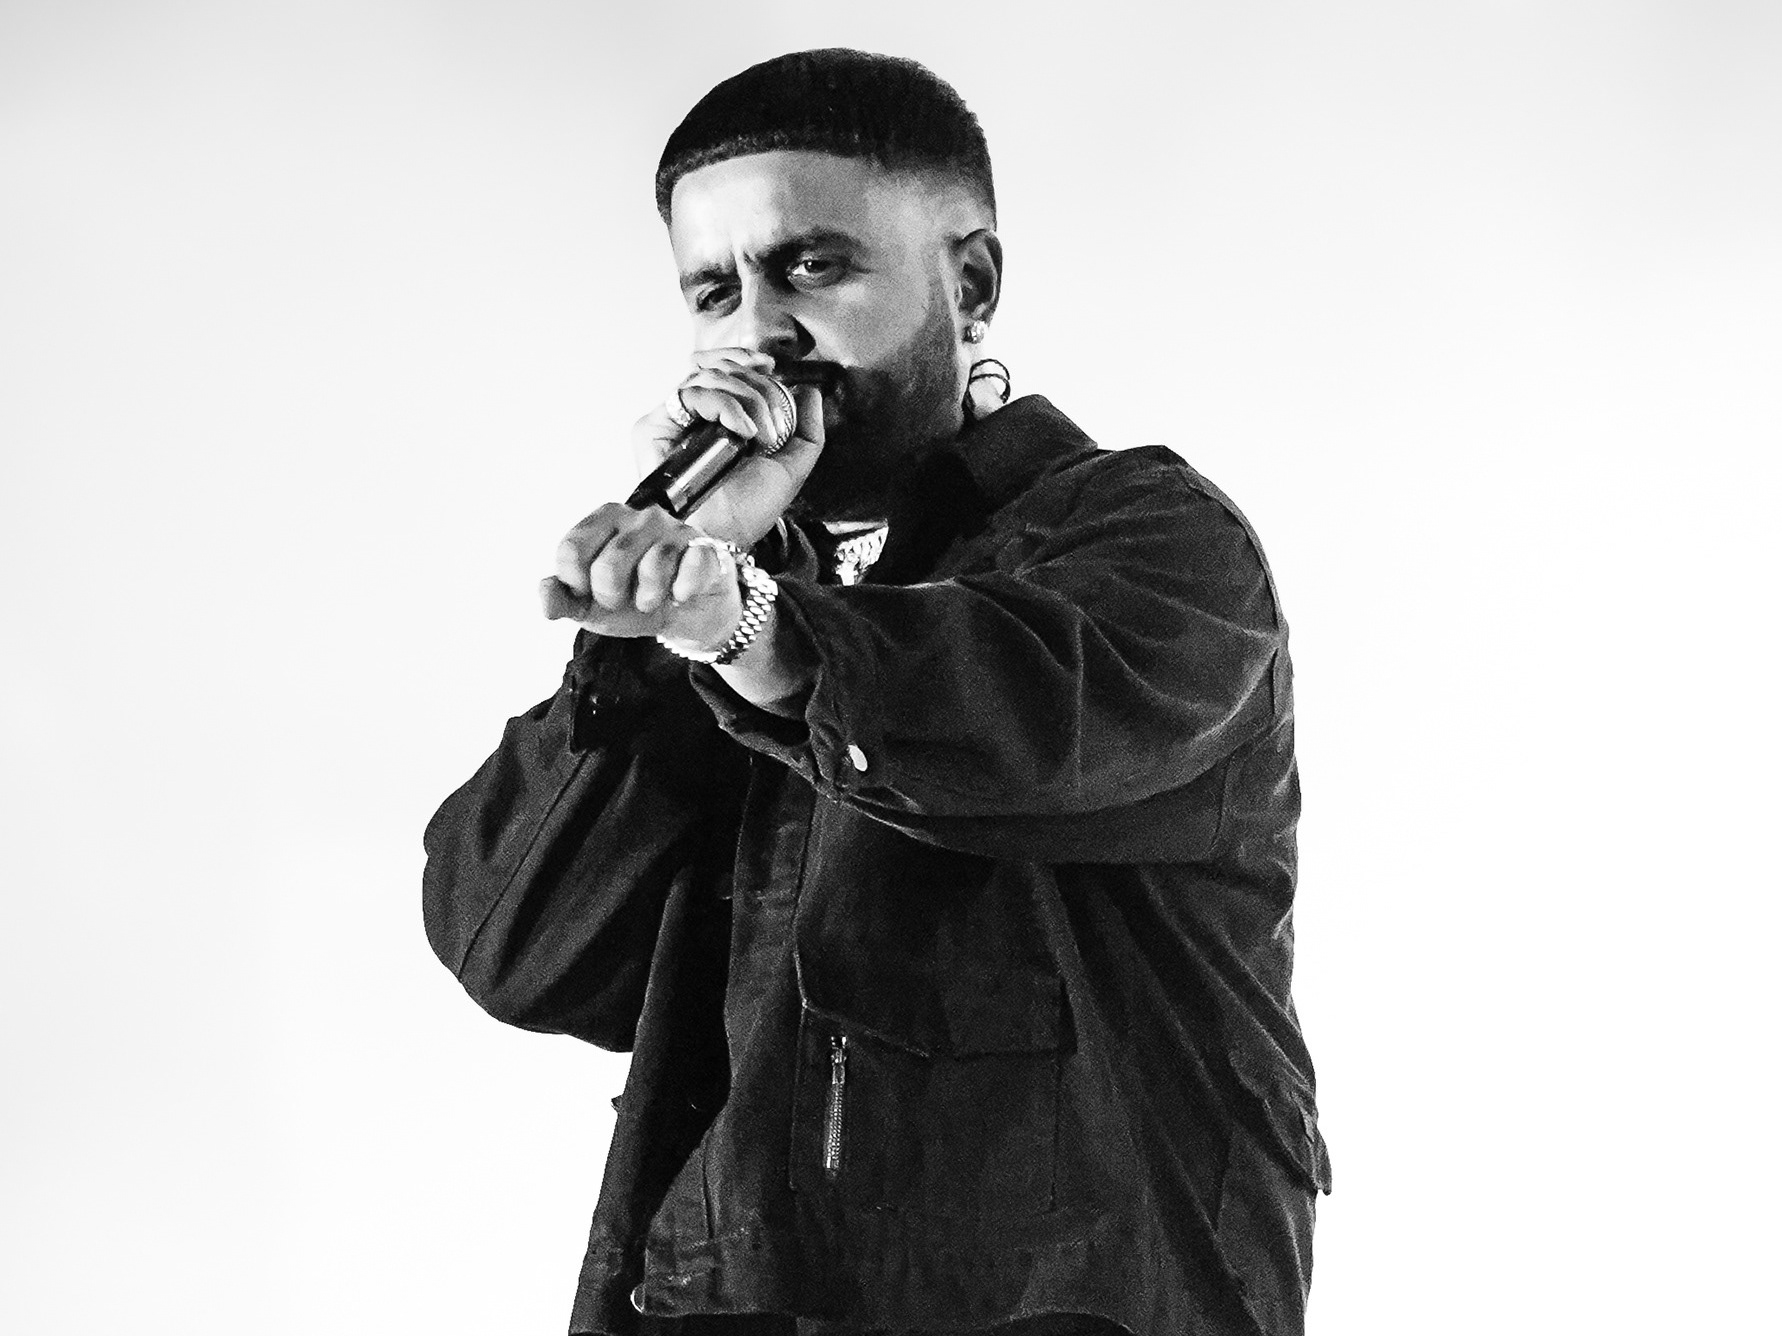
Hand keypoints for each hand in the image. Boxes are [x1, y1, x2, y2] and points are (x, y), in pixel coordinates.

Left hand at [540, 504, 740, 649]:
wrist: (685, 614)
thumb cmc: (634, 598)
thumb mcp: (589, 605)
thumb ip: (561, 598)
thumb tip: (545, 594)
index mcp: (603, 520)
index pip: (571, 550)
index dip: (576, 583)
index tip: (588, 592)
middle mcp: (638, 517)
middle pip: (607, 565)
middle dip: (612, 597)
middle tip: (623, 598)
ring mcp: (673, 530)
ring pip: (652, 568)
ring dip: (648, 599)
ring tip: (651, 599)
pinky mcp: (704, 548)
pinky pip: (691, 570)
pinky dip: (683, 591)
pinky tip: (680, 594)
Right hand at [632, 348, 825, 546]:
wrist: (725, 534)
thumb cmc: (750, 511)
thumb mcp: (792, 467)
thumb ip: (807, 429)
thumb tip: (809, 390)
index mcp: (719, 420)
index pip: (724, 368)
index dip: (745, 359)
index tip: (770, 367)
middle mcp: (693, 417)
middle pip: (723, 369)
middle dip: (759, 388)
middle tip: (773, 426)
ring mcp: (672, 421)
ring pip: (709, 376)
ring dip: (747, 399)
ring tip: (760, 436)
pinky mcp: (652, 427)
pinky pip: (690, 393)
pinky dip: (724, 404)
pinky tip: (741, 431)